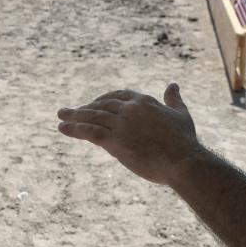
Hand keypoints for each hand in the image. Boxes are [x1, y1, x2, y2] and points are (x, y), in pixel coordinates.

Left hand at [57, 84, 201, 185]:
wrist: (183, 161)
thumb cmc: (184, 142)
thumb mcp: (180, 115)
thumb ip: (174, 100)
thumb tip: (173, 85)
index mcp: (143, 102)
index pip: (118, 96)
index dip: (103, 99)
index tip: (94, 103)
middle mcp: (129, 109)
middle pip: (101, 105)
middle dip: (85, 108)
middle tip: (71, 110)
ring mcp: (121, 125)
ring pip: (92, 117)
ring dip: (74, 116)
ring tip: (61, 115)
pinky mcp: (115, 141)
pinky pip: (89, 132)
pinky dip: (74, 129)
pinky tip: (63, 128)